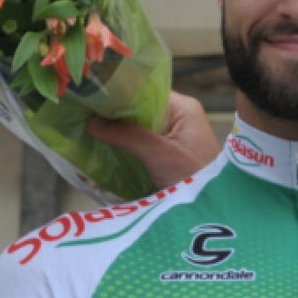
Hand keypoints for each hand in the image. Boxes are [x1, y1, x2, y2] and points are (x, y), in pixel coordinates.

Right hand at [88, 91, 220, 186]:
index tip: (91, 97)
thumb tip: (92, 122)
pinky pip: (142, 143)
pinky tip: (103, 148)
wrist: (215, 207)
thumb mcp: (160, 154)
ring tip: (86, 130)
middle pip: (138, 109)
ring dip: (117, 132)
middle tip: (82, 116)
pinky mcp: (168, 152)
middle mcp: (178, 117)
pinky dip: (126, 146)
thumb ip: (128, 135)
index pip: (144, 90)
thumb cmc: (194, 176)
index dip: (118, 93)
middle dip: (113, 115)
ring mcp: (173, 135)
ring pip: (138, 127)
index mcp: (183, 108)